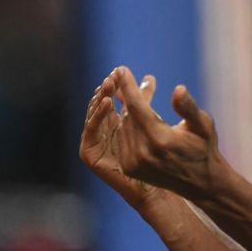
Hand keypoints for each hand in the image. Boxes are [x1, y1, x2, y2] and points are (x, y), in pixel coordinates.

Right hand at [79, 72, 160, 210]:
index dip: (116, 83)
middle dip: (107, 88)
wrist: (159, 181)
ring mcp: (95, 141)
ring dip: (100, 98)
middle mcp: (103, 129)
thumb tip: (149, 77)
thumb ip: (147, 99)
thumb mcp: (153, 119)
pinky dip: (96, 116)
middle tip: (114, 76)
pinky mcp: (90, 153)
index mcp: (115, 120)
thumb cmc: (161, 152)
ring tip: (109, 85)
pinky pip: (90, 131)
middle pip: (101, 103)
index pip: (112, 96)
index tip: (122, 69)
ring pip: (95, 114)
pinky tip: (108, 103)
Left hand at [106, 66, 221, 202]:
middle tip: (133, 77)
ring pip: (124, 125)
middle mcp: (143, 153)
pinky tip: (134, 114)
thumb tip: (178, 89)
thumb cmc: (204, 148)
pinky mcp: (129, 168)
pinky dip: (127, 124)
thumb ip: (189, 107)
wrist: (200, 183)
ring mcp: (133, 163)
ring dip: (129, 108)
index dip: (129, 86)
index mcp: (160, 140)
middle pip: (129, 114)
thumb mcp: (203, 125)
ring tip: (137, 93)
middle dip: (131, 94)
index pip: (137, 107)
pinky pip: (122, 137)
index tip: (121, 68)